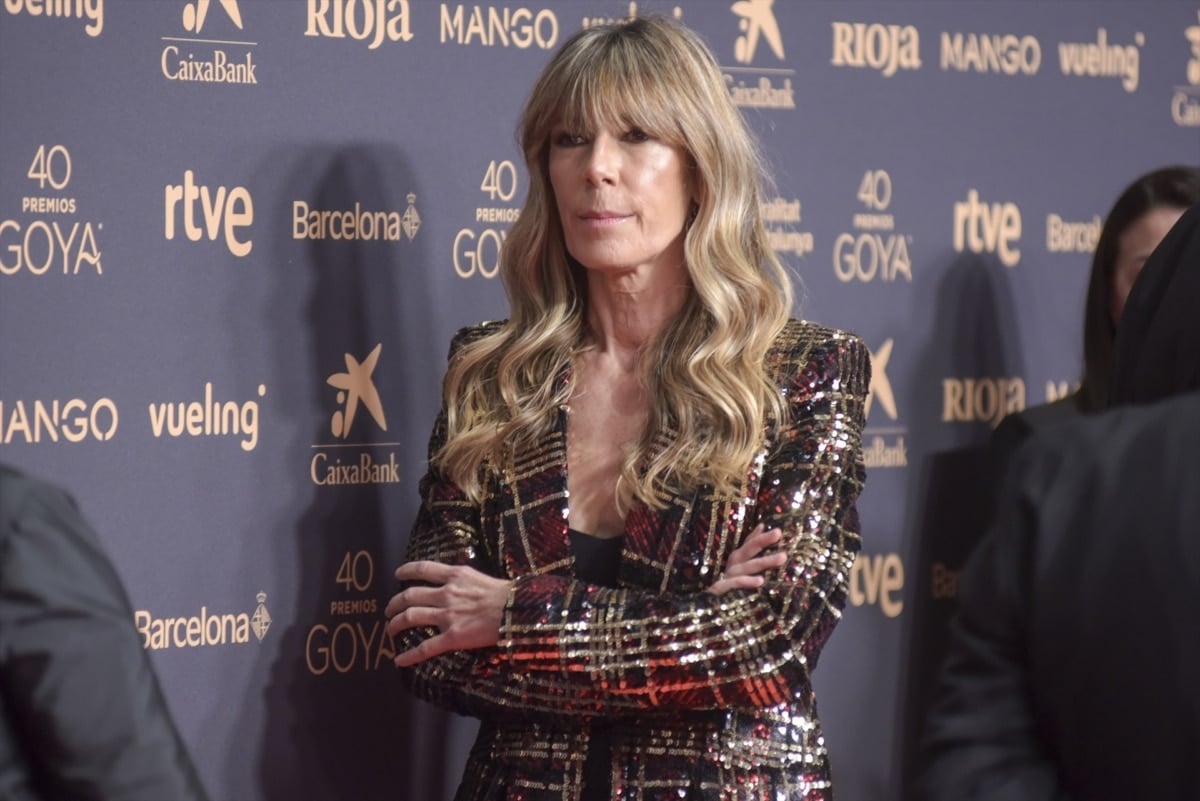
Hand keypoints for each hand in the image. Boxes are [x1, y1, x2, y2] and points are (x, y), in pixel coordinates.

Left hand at [385, 561, 511, 666]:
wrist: (517, 610)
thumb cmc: (508, 593)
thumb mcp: (482, 577)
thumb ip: (465, 580)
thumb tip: (460, 582)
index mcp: (454, 576)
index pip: (423, 569)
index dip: (406, 571)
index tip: (397, 575)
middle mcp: (446, 594)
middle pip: (410, 596)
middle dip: (395, 603)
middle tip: (389, 610)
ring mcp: (447, 616)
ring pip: (411, 618)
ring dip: (396, 624)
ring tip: (390, 629)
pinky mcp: (452, 637)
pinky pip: (425, 647)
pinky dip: (409, 655)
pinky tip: (399, 660)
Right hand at [709, 523, 786, 595]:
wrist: (706, 609)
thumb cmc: (727, 590)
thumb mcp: (740, 572)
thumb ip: (751, 555)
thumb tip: (762, 529)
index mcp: (737, 560)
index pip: (749, 544)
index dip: (759, 534)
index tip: (775, 528)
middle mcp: (733, 565)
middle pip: (748, 549)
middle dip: (763, 540)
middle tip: (779, 532)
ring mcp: (727, 576)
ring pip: (747, 566)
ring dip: (765, 561)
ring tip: (783, 557)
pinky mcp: (721, 589)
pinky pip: (735, 583)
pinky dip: (746, 581)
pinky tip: (761, 580)